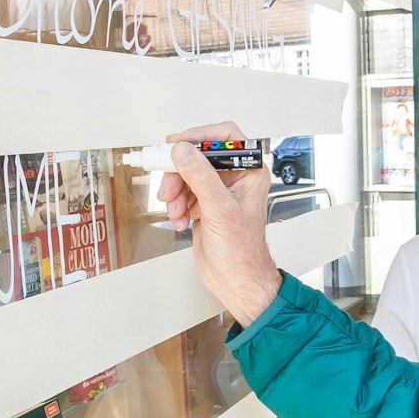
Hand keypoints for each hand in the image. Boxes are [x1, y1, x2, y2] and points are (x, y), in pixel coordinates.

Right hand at [155, 122, 282, 324]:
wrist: (235, 281)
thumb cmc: (242, 252)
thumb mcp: (219, 209)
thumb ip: (200, 176)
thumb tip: (183, 151)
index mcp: (250, 172)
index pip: (225, 137)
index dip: (200, 136)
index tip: (176, 144)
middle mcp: (235, 179)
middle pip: (199, 157)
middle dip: (180, 172)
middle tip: (168, 186)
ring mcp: (218, 192)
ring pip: (187, 176)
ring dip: (176, 192)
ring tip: (176, 210)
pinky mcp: (204, 206)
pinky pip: (183, 194)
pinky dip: (177, 205)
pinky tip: (180, 221)